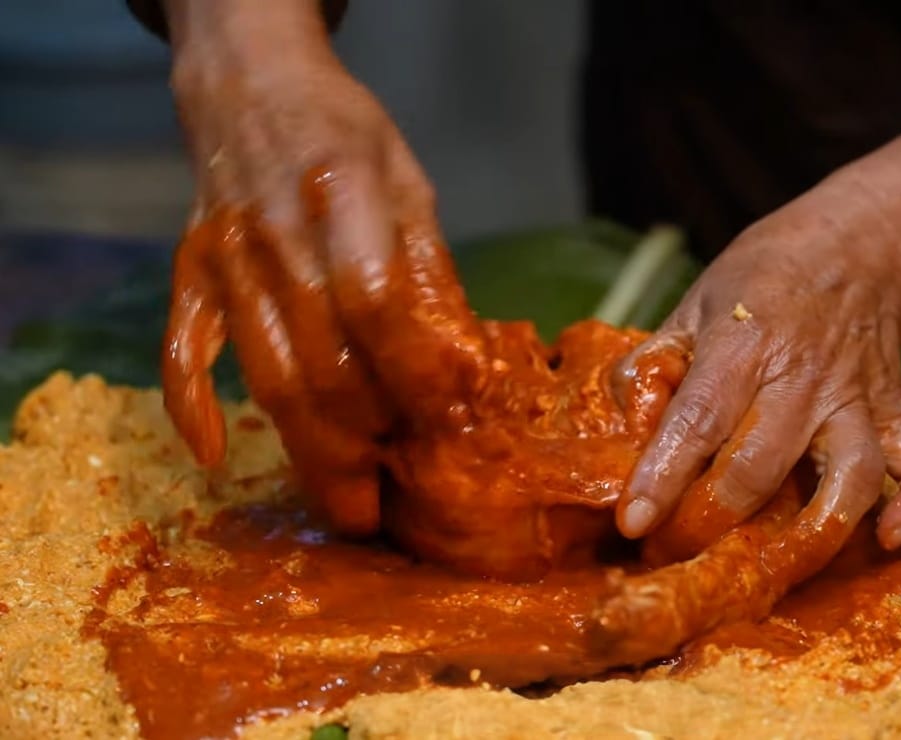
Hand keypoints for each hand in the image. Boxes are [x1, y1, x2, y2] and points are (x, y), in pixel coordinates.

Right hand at [160, 1, 480, 533]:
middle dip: (367, 448)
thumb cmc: (346, 135)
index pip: (378, 305)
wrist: (251, 84)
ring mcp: (224, 258)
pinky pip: (182, 349)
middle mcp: (275, 233)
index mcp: (342, 195)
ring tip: (347, 507)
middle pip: (322, 366)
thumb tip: (462, 364)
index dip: (416, 375)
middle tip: (400, 508)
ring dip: (310, 452)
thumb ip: (432, 270)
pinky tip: (216, 455)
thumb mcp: (410, 182)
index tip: (450, 428)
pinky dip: (191, 406)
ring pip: (267, 377)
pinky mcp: (190, 272)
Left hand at [616, 179, 900, 559]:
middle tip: (675, 552)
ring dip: (811, 534)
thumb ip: (654, 363)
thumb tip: (621, 424)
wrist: (858, 245)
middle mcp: (802, 381)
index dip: (662, 476)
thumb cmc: (763, 279)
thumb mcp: (693, 301)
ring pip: (848, 478)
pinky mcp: (897, 414)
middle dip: (713, 521)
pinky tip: (889, 539)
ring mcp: (856, 401)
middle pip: (760, 467)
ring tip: (769, 570)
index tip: (634, 523)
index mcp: (742, 347)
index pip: (697, 421)